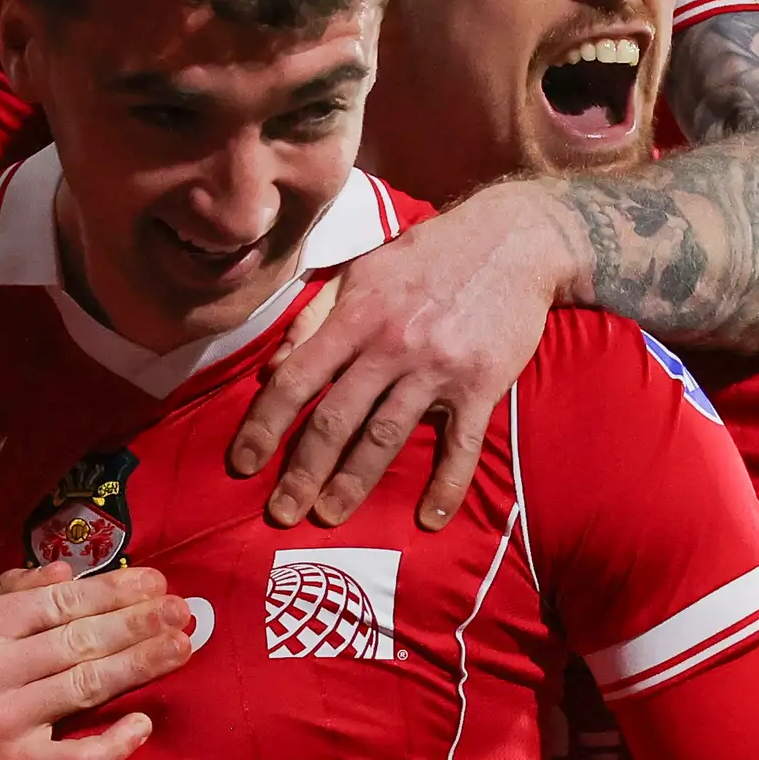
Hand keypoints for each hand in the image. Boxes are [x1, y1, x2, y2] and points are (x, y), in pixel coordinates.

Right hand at [0, 560, 195, 759]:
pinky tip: (144, 725)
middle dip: (140, 622)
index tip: (156, 582)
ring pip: (87, 687)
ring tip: (182, 648)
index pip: (61, 601)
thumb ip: (3, 591)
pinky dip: (114, 743)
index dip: (116, 591)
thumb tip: (65, 570)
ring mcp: (1, 724)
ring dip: (142, 666)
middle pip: (82, 640)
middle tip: (184, 610)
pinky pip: (75, 759)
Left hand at [226, 183, 577, 528]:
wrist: (516, 238)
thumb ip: (316, 316)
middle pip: (335, 419)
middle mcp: (391, 345)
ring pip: (386, 437)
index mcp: (357, 316)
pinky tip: (429, 520)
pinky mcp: (482, 384)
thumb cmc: (430, 253)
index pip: (296, 379)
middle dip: (302, 472)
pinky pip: (460, 446)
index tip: (242, 463)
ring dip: (354, 484)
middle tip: (281, 513)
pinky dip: (445, 487)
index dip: (264, 424)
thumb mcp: (364, 269)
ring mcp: (437, 368)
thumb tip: (271, 366)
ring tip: (329, 517)